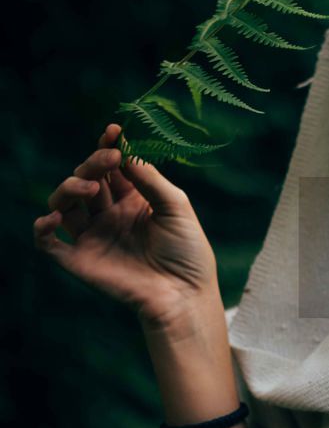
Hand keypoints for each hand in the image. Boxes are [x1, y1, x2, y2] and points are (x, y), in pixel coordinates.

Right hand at [33, 123, 220, 325]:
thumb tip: (125, 151)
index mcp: (132, 200)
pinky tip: (54, 218)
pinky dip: (42, 228)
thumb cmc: (187, 252)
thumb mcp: (176, 207)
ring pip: (64, 203)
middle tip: (110, 159)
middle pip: (86, 178)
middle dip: (93, 164)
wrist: (184, 295)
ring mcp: (92, 237)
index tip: (114, 132)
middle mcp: (108, 215)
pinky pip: (48, 242)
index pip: (111, 167)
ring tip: (90, 189)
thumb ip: (150, 179)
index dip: (109, 147)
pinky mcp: (79, 260)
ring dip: (70, 188)